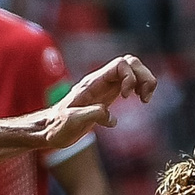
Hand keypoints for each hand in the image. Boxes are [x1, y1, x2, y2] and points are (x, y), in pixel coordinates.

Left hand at [36, 54, 155, 153]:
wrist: (48, 131)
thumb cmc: (57, 127)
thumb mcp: (72, 122)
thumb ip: (92, 115)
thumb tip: (111, 118)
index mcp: (93, 83)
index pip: (120, 64)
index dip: (130, 78)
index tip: (126, 97)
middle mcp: (101, 81)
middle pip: (131, 63)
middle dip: (144, 76)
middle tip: (144, 98)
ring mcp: (105, 87)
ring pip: (133, 70)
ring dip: (146, 81)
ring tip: (145, 99)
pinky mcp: (108, 96)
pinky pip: (130, 83)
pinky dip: (141, 88)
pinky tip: (141, 101)